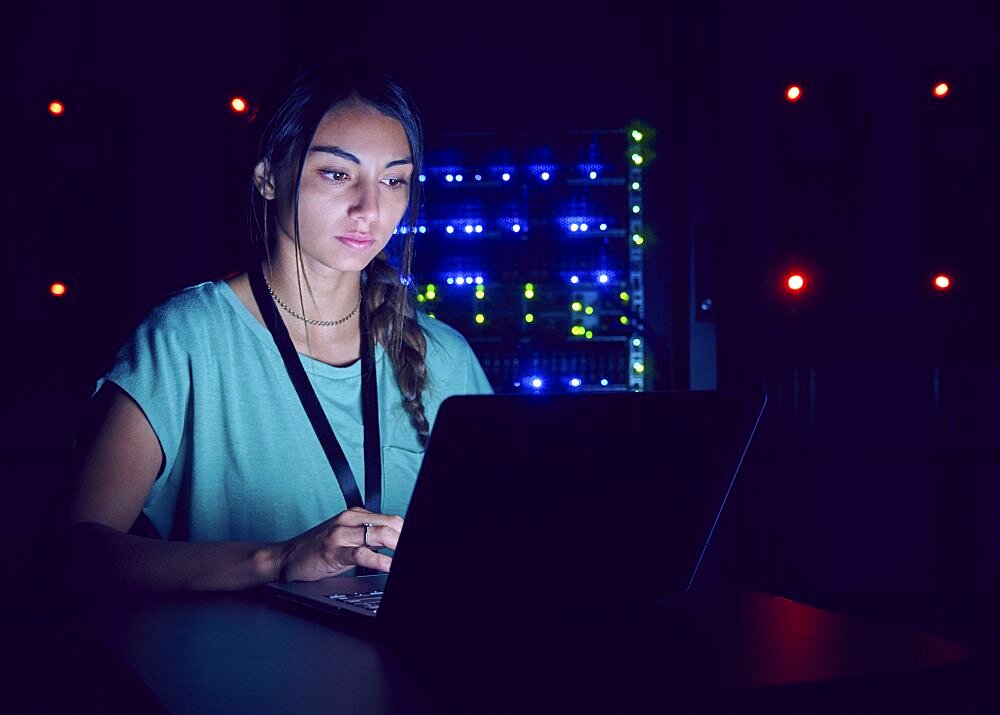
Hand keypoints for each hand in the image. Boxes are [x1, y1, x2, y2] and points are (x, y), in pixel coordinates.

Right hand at [271, 507, 402, 582]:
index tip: (415, 544)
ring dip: (398, 546)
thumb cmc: (317, 551)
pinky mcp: (333, 550)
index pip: (391, 519)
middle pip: (390, 523)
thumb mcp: (348, 540)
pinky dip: (379, 560)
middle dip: (405, 537)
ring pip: (379, 534)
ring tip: (406, 556)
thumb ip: (371, 540)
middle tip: (414, 551)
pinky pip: (362, 553)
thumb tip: (396, 545)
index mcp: (356, 515)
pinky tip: (388, 566)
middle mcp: (350, 519)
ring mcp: (341, 533)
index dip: (406, 533)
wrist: (285, 558)